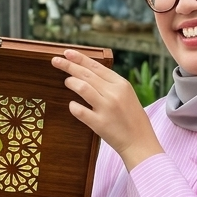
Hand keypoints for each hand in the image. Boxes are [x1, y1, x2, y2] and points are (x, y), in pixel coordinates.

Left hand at [52, 49, 163, 170]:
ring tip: (66, 82)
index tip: (67, 53)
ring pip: (82, 87)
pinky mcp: (99, 123)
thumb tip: (89, 72)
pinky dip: (73, 106)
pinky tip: (72, 105)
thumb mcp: (127, 95)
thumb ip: (111, 84)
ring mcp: (106, 108)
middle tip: (55, 61)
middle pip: (86, 74)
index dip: (80, 58)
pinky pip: (79, 110)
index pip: (96, 66)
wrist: (140, 143)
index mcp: (121, 84)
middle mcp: (114, 93)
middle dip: (69, 66)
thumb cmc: (132, 119)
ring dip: (71, 82)